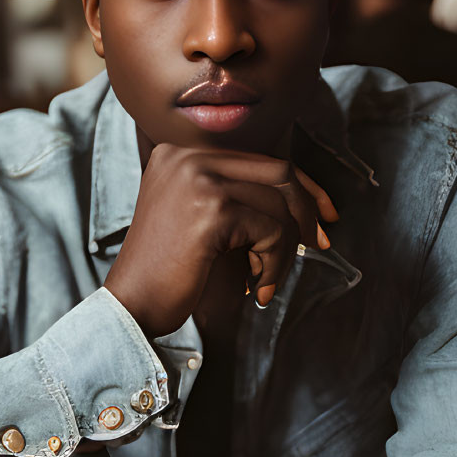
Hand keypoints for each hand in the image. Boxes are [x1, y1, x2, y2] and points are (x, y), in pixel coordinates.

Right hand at [104, 146, 337, 339]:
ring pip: (280, 205)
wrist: (133, 303)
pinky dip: (275, 265)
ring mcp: (198, 180)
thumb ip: (233, 193)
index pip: (260, 157)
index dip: (302, 185)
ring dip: (286, 249)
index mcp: (179, 153)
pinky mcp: (211, 210)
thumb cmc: (166, 269)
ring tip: (266, 278)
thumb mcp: (195, 214)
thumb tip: (303, 196)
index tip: (323, 215)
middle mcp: (186, 157)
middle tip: (320, 243)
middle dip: (307, 210)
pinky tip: (257, 288)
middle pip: (278, 172)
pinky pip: (272, 232)